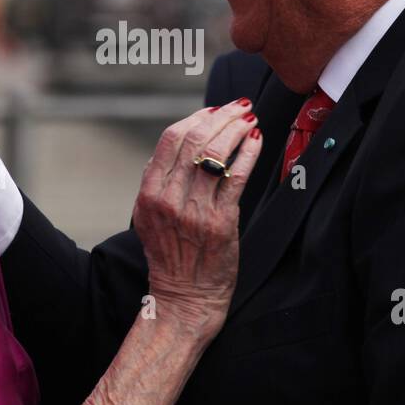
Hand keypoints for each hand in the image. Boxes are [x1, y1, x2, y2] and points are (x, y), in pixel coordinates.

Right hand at [132, 99, 262, 332]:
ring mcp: (194, 210)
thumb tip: (167, 149)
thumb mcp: (148, 217)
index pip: (170, 139)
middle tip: (240, 106)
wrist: (185, 298)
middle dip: (221, 116)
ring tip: (250, 120)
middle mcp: (168, 198)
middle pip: (194, 140)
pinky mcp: (221, 222)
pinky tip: (257, 141)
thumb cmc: (170, 256)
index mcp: (149, 193)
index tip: (215, 109)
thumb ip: (155, 183)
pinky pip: (237, 177)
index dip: (196, 117)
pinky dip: (248, 153)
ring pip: (216, 154)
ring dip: (237, 129)